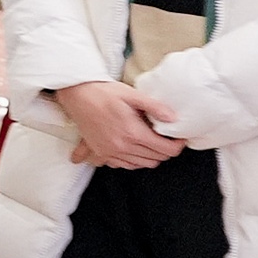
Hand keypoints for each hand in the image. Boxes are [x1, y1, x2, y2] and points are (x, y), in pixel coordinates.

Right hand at [56, 79, 181, 168]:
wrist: (77, 95)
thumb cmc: (104, 92)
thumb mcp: (133, 94)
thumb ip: (155, 107)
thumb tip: (173, 118)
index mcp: (133, 132)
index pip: (166, 150)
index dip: (178, 145)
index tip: (179, 138)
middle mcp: (122, 146)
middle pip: (156, 159)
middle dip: (165, 150)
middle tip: (166, 138)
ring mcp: (109, 152)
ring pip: (141, 164)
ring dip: (150, 156)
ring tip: (151, 142)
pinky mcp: (100, 153)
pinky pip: (123, 165)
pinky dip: (133, 160)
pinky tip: (133, 148)